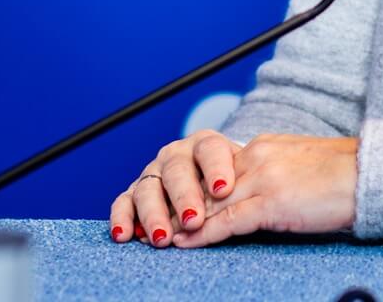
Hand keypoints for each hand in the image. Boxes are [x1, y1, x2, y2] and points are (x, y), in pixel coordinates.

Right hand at [108, 128, 241, 247]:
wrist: (220, 184)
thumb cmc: (238, 184)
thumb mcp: (246, 179)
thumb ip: (245, 186)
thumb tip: (261, 202)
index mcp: (206, 145)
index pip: (210, 150)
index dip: (216, 168)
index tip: (224, 189)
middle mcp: (177, 156)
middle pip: (177, 171)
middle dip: (185, 196)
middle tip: (194, 218)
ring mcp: (155, 174)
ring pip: (149, 188)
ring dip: (154, 213)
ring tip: (162, 236)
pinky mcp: (136, 194)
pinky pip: (124, 203)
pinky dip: (122, 217)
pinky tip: (124, 234)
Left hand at [172, 133, 359, 247]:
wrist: (372, 174)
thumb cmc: (343, 176)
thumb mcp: (297, 166)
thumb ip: (270, 173)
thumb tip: (252, 195)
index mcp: (262, 146)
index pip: (214, 170)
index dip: (188, 189)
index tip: (168, 203)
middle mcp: (256, 157)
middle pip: (204, 185)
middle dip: (175, 205)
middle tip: (150, 222)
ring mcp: (263, 178)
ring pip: (209, 202)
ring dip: (181, 222)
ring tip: (158, 237)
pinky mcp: (273, 201)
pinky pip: (228, 220)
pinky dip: (202, 234)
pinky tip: (186, 243)